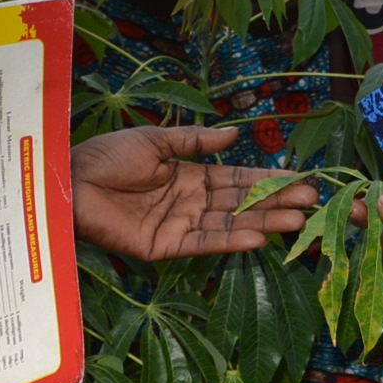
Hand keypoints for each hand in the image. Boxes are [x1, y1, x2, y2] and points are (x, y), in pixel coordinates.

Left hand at [72, 126, 316, 260]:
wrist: (70, 180)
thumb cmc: (107, 155)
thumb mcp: (157, 139)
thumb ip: (196, 140)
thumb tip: (235, 135)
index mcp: (189, 176)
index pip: (237, 180)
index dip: (268, 180)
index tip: (301, 179)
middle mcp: (189, 203)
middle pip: (240, 204)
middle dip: (276, 202)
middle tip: (313, 201)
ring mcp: (179, 226)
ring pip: (229, 225)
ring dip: (263, 222)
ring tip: (298, 220)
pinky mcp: (164, 247)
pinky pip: (203, 244)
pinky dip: (230, 242)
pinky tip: (258, 237)